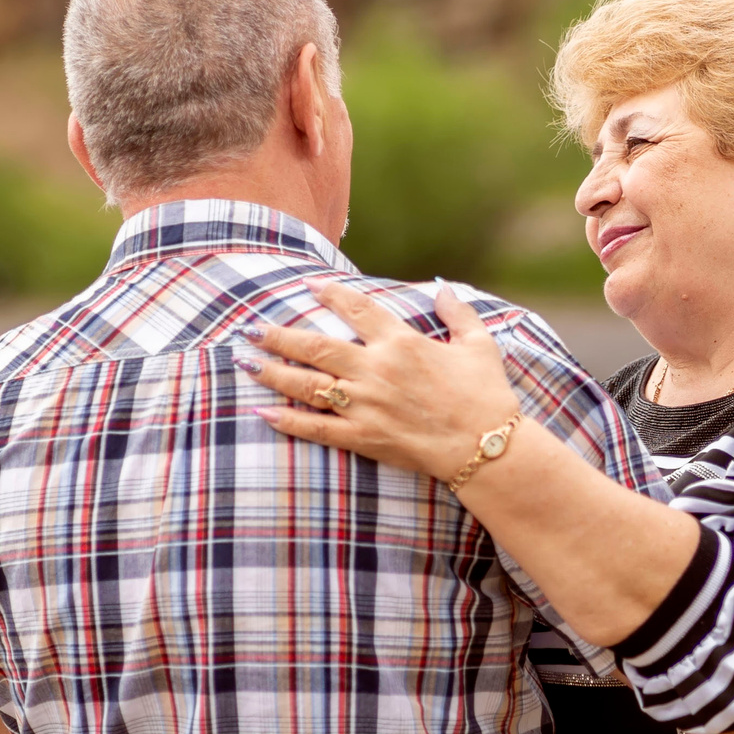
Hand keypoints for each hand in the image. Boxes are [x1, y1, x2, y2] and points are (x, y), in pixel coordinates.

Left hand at [241, 281, 522, 483]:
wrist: (486, 448)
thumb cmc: (487, 396)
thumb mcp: (479, 345)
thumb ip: (457, 312)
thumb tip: (440, 286)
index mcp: (402, 343)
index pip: (357, 309)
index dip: (331, 294)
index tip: (309, 285)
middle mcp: (376, 370)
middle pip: (317, 347)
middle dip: (280, 336)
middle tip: (252, 328)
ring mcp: (366, 405)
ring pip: (308, 385)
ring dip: (274, 373)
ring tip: (246, 362)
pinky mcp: (364, 437)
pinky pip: (317, 429)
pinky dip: (288, 422)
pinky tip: (263, 413)